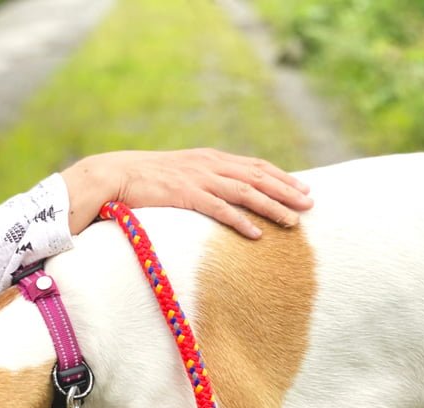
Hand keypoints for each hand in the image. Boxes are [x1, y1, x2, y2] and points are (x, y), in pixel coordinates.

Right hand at [61, 148, 313, 237]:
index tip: (303, 189)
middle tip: (311, 205)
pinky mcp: (183, 194)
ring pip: (245, 191)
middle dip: (287, 190)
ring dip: (272, 206)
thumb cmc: (143, 180)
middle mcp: (208, 165)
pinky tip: (256, 234)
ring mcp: (197, 178)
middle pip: (257, 176)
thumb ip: (202, 180)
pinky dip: (240, 220)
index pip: (255, 166)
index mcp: (210, 158)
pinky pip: (218, 208)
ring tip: (293, 221)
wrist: (112, 175)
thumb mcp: (179, 174)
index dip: (282, 177)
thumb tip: (221, 196)